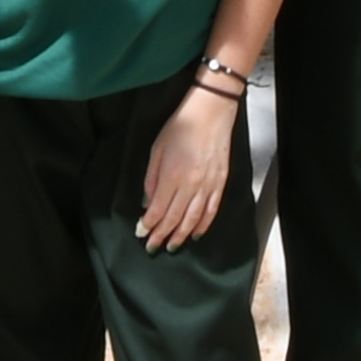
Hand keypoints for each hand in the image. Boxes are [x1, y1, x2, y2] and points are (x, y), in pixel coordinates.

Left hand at [141, 81, 243, 248]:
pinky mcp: (220, 184)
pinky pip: (211, 211)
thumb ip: (151, 178)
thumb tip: (147, 202)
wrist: (210, 114)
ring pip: (193, 220)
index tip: (141, 233)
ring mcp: (207, 186)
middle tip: (152, 247)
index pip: (158, 210)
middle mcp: (190, 186)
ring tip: (172, 246)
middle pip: (174, 219)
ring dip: (181, 236)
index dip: (148, 225)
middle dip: (161, 235)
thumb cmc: (180, 127)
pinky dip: (203, 225)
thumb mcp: (156, 149)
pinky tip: (195, 234)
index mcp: (171, 176)